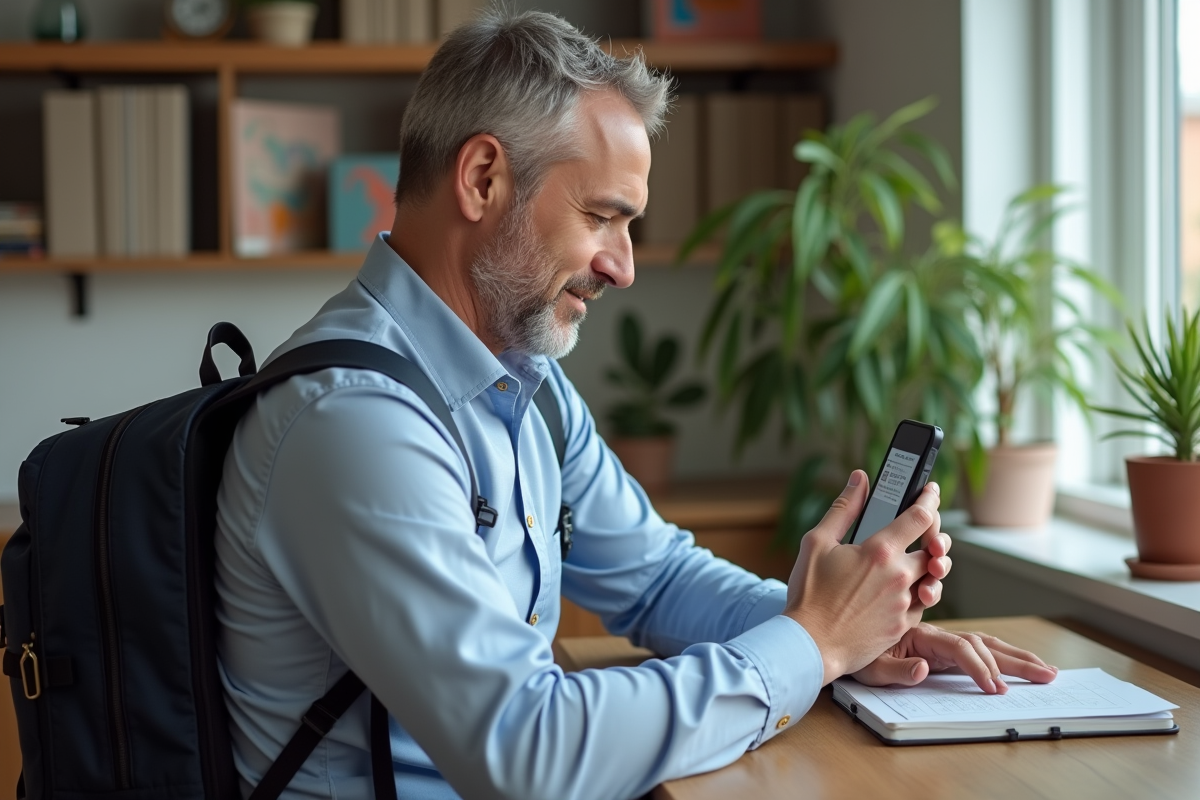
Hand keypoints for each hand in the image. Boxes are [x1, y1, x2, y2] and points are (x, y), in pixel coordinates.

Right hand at [783, 470, 942, 683]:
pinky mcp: (903, 625)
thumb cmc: (809, 594)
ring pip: (932, 578)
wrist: (810, 644)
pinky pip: (922, 604)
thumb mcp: (817, 542)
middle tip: (922, 531)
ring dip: (928, 566)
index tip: (931, 491)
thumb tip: (859, 480)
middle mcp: (899, 576)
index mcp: (880, 551)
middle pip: (934, 548)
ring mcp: (904, 603)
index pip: (921, 517)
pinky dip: (917, 592)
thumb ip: (843, 509)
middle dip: (932, 536)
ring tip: (915, 561)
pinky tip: (900, 589)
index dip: (930, 499)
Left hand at [853, 623, 1058, 692]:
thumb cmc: (853, 655)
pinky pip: (977, 649)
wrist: (838, 640)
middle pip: (981, 643)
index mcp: (918, 636)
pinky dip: (1001, 655)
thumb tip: (923, 670)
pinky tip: (1020, 664)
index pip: (958, 649)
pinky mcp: (941, 648)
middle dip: (1015, 659)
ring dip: (1016, 656)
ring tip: (1046, 670)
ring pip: (985, 643)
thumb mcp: (869, 668)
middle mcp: (934, 634)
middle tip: (1046, 674)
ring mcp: (939, 640)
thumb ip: (896, 670)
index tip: (995, 689)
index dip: (979, 668)